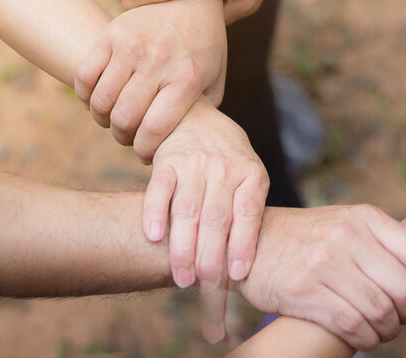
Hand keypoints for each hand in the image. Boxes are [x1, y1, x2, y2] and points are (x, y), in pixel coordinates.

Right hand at [74, 0, 226, 161]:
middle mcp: (159, 61)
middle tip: (127, 136)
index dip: (144, 149)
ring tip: (113, 119)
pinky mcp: (112, 33)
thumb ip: (202, 112)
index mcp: (187, 78)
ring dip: (102, 118)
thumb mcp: (215, 78)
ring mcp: (132, 46)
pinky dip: (85, 95)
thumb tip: (182, 146)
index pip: (155, 128)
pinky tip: (98, 98)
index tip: (144, 153)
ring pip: (100, 100)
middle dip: (122, 137)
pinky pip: (85, 75)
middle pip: (124, 118)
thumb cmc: (205, 45)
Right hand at [147, 100, 269, 340]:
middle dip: (210, 258)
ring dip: (183, 248)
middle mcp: (224, 167)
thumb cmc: (229, 163)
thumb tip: (246, 268)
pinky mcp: (166, 161)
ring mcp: (194, 163)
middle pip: (217, 218)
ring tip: (183, 279)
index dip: (243, 246)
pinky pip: (159, 189)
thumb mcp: (249, 179)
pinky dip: (155, 214)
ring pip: (188, 209)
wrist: (196, 118)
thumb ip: (248, 214)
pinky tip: (154, 237)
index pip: (249, 214)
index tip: (238, 275)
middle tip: (205, 287)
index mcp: (252, 175)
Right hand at [237, 205, 405, 350]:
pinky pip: (353, 325)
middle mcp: (347, 236)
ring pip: (381, 311)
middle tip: (405, 317)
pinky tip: (365, 338)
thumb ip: (383, 240)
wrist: (251, 238)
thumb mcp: (348, 223)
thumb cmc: (310, 237)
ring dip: (389, 330)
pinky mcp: (304, 291)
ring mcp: (324, 263)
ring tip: (384, 330)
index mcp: (365, 218)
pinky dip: (367, 340)